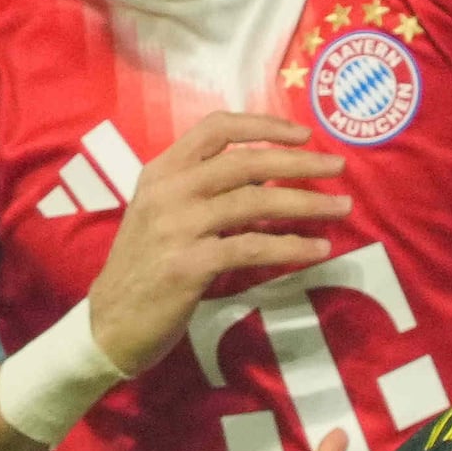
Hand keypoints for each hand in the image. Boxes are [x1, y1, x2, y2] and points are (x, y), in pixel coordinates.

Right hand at [84, 112, 348, 374]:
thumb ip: (208, 193)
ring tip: (342, 208)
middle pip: (245, 162)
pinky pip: (252, 248)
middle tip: (338, 169)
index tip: (303, 134)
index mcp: (161, 172)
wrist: (109, 324)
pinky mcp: (189, 266)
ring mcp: (176, 228)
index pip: (215, 128)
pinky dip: (291, 247)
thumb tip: (266, 178)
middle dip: (299, 163)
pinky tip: (318, 249)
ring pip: (254, 202)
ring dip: (306, 204)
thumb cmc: (145, 269)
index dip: (263, 126)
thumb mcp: (166, 217)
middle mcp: (168, 192)